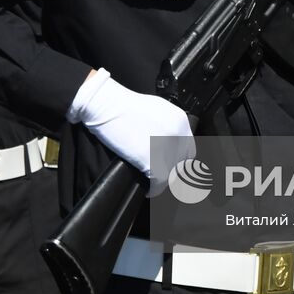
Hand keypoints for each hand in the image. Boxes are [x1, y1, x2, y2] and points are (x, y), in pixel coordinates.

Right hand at [67, 69, 193, 195]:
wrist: (105, 104)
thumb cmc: (124, 105)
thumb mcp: (156, 110)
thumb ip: (167, 126)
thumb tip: (168, 144)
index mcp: (180, 121)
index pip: (188, 150)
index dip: (179, 162)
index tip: (171, 169)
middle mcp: (178, 134)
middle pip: (181, 164)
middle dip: (172, 173)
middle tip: (160, 177)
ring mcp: (166, 147)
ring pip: (171, 174)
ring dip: (162, 181)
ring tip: (152, 183)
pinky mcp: (151, 159)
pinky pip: (158, 182)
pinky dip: (153, 189)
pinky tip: (147, 188)